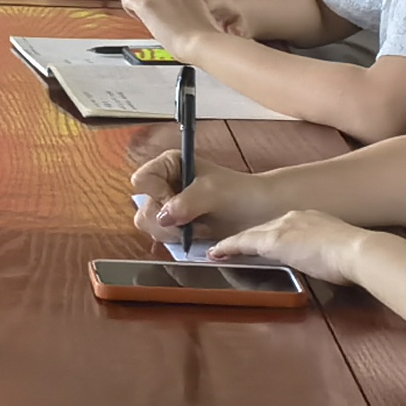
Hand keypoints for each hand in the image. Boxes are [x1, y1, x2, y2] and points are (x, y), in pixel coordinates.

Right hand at [121, 150, 284, 252]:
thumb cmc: (242, 193)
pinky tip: (200, 234)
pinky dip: (179, 240)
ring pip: (150, 225)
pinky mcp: (176, 225)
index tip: (178, 201)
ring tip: (199, 227)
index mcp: (169, 165)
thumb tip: (164, 216)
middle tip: (189, 220)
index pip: (142, 180)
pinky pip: (163, 237)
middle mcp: (165, 184)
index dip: (158, 194)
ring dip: (174, 232)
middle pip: (143, 206)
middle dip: (166, 220)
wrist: (263, 213)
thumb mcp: (213, 192)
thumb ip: (186, 202)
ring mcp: (169, 206)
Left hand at [124, 0, 234, 50]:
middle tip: (162, 20)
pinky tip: (135, 16)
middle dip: (157, 4)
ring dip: (147, 10)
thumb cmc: (205, 35)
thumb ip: (190, 9)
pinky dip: (129, 8)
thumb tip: (184, 17)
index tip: (167, 8)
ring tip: (155, 25)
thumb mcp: (202, 14)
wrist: (200, 42)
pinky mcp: (145, 4)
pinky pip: (128, 0)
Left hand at [210, 209, 371, 284]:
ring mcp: (282, 227)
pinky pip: (244, 242)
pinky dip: (229, 247)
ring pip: (251, 234)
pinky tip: (216, 253)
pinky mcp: (274, 241)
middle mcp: (293, 218)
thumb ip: (325, 253)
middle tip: (230, 246)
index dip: (267, 234)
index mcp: (310, 218)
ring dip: (234, 243)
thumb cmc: (355, 258)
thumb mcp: (337, 252)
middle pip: (263, 228)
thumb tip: (326, 263)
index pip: (282, 226)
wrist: (357, 250)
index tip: (260, 242)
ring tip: (218, 249)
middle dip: (248, 238)